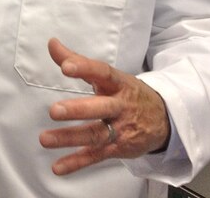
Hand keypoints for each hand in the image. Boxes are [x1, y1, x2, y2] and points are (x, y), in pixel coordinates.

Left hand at [39, 37, 170, 175]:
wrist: (163, 120)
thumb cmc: (128, 93)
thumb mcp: (108, 76)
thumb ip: (78, 61)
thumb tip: (52, 43)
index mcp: (118, 84)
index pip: (102, 73)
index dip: (84, 68)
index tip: (66, 66)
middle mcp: (120, 106)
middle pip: (100, 108)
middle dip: (77, 110)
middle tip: (54, 110)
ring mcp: (120, 129)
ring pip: (95, 134)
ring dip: (70, 138)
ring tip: (45, 139)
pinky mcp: (117, 149)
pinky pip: (95, 156)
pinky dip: (76, 163)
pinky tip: (58, 166)